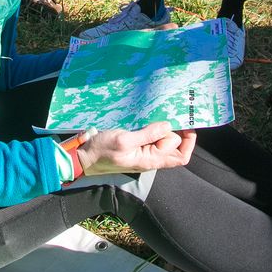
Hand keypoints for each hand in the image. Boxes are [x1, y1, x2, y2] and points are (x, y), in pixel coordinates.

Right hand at [77, 123, 195, 174]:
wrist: (84, 156)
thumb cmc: (102, 151)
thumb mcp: (124, 141)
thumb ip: (147, 135)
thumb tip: (168, 126)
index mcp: (151, 160)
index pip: (180, 155)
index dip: (187, 141)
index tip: (186, 124)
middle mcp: (151, 158)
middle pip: (176, 148)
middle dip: (177, 131)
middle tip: (170, 113)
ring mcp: (144, 152)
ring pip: (165, 141)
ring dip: (166, 127)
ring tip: (162, 112)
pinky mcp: (137, 145)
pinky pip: (153, 137)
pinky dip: (156, 127)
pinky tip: (151, 116)